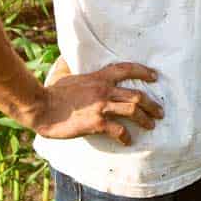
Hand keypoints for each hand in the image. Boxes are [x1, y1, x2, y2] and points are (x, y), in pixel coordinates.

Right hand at [23, 60, 161, 143]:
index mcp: (99, 77)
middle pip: (137, 95)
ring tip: (151, 126)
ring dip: (145, 119)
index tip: (155, 76)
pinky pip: (118, 130)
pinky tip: (127, 141)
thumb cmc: (52, 92)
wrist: (40, 106)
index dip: (143, 72)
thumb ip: (76, 69)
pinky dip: (126, 136)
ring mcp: (101, 106)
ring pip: (133, 110)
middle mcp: (104, 90)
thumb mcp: (67, 74)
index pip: (126, 69)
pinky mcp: (96, 123)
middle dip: (152, 104)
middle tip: (159, 112)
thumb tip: (70, 59)